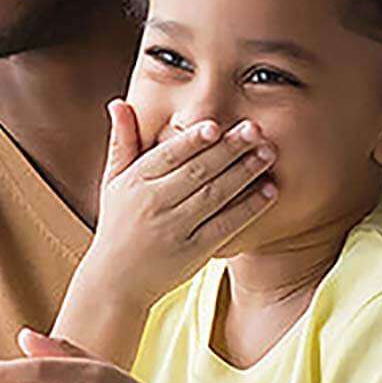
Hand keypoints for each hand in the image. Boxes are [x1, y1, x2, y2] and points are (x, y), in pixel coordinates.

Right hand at [84, 101, 277, 307]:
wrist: (115, 280)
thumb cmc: (118, 222)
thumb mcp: (112, 180)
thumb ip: (122, 141)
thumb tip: (118, 102)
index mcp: (134, 182)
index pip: (167, 156)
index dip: (192, 141)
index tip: (215, 125)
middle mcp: (153, 204)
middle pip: (197, 172)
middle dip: (229, 149)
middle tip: (256, 130)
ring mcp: (174, 229)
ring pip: (215, 196)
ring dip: (245, 173)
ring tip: (268, 153)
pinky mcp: (194, 252)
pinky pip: (226, 225)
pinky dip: (248, 207)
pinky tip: (269, 190)